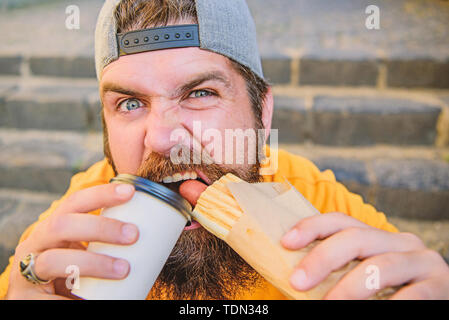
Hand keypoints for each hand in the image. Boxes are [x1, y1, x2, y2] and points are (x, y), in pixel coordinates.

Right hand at [5, 183, 138, 299]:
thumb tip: (155, 235)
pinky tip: (89, 300)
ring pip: (54, 260)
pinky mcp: (24, 298)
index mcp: (54, 228)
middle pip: (62, 225)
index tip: (130, 191)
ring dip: (93, 263)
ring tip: (124, 270)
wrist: (41, 302)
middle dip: (100, 226)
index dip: (100, 194)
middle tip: (133, 234)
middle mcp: (36, 243)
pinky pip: (49, 298)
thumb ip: (107, 243)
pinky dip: (70, 298)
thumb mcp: (85, 252)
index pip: (74, 203)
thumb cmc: (72, 273)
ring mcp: (26, 271)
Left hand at [281, 212, 448, 299]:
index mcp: (377, 237)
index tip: (286, 242)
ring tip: (328, 304)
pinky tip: (370, 312)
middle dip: (323, 258)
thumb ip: (336, 274)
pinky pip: (413, 295)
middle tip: (297, 281)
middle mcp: (400, 242)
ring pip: (381, 266)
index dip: (312, 227)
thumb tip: (294, 279)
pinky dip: (389, 304)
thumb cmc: (388, 294)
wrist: (433, 301)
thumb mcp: (361, 276)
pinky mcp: (441, 285)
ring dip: (350, 287)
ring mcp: (423, 261)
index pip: (341, 222)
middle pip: (356, 238)